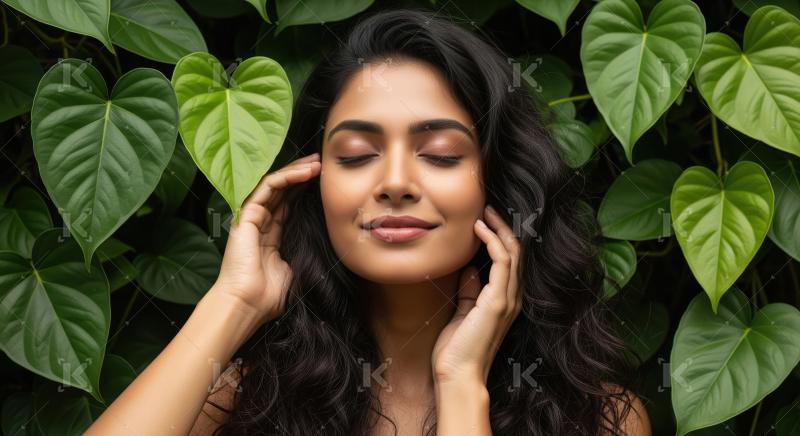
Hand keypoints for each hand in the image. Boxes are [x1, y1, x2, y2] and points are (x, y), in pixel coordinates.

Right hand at [210, 153, 320, 326]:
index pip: (288, 204)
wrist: (248, 304)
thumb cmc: (268, 295)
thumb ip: (301, 253)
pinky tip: (304, 172)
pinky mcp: (246, 215)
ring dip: (296, 170)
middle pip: (282, 190)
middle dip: (302, 173)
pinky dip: (286, 177)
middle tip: (321, 161)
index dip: (304, 189)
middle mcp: (260, 223)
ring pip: (275, 184)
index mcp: (271, 235)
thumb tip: (320, 247)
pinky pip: (267, 188)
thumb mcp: (294, 269)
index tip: (325, 179)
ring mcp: (251, 217)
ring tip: (317, 162)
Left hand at [431, 205, 522, 385]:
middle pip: (517, 253)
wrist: (458, 375)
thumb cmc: (457, 351)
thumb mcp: (463, 314)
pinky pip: (502, 261)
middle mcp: (512, 298)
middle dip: (504, 227)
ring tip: (486, 212)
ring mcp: (508, 299)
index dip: (502, 238)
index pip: (510, 262)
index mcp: (505, 302)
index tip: (486, 221)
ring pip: (513, 253)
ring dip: (500, 229)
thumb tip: (469, 270)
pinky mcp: (498, 301)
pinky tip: (480, 229)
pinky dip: (492, 240)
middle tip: (489, 208)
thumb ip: (470, 293)